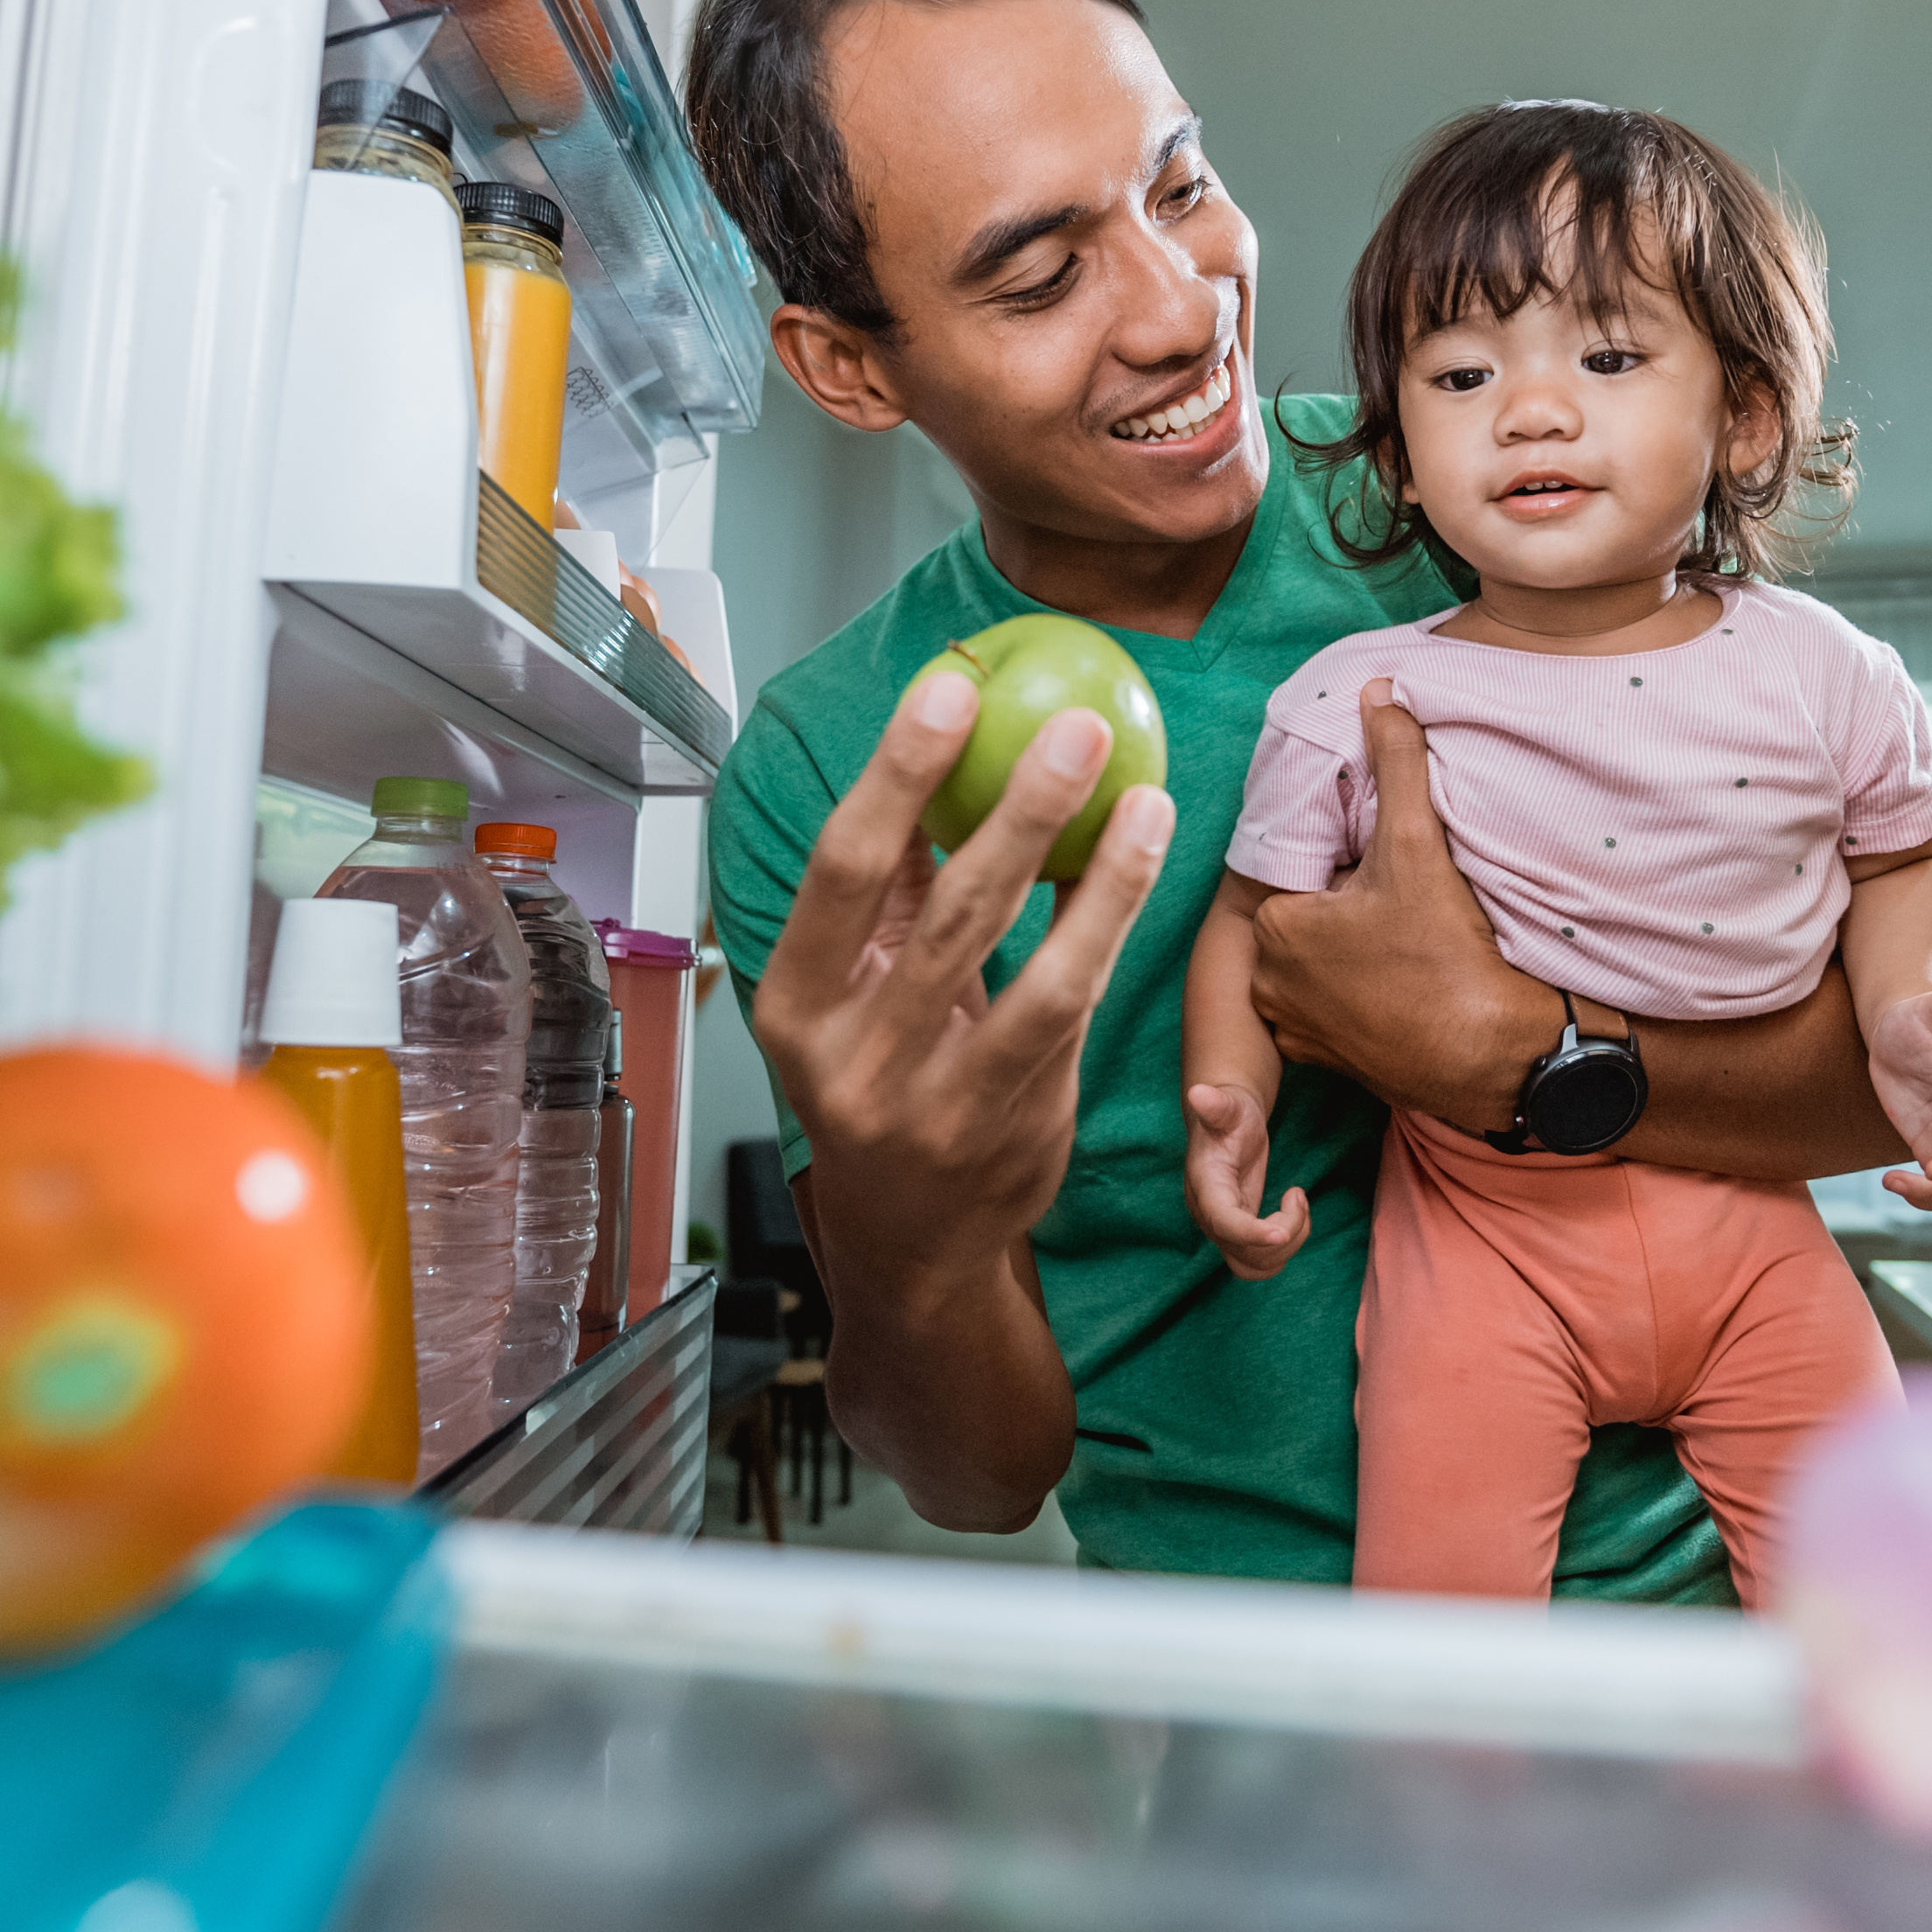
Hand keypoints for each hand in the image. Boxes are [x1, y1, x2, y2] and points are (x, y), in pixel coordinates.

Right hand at [747, 673, 1174, 1518]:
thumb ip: (890, 894)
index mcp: (793, 1004)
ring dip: (1086, 867)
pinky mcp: (1008, 1130)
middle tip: (1073, 724)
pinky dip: (1105, 927)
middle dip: (1009, 803)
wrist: (914, 1245)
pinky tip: (1138, 859)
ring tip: (1136, 788)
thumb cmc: (889, 1082)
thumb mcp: (859, 992)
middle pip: (938, 909)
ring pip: (1022, 968)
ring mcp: (930, 1104)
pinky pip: (1069, 1011)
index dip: (895, 772)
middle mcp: (849, 1059)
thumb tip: (937, 752)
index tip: (950, 686)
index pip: (841, 869)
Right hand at [1183, 1083, 1306, 1279]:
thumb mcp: (1229, 1105)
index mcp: (1205, 1186)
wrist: (1225, 1124)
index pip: (1224, 1221)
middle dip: (1283, 1232)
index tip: (1281, 1233)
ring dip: (1286, 1246)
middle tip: (1297, 1195)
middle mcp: (1209, 1216)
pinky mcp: (1237, 1237)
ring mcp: (1222, 1230)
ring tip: (1296, 1205)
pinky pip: (1259, 1264)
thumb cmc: (1229, 1113)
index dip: (1251, 1233)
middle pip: (1244, 1252)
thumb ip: (1216, 1105)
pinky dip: (1283, 1250)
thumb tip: (1198, 1093)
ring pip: (1253, 1266)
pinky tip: (1292, 1216)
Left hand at [1248, 681, 1549, 1132]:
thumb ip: (1395, 762)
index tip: (1385, 868)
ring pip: (1319, 961)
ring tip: (1405, 940)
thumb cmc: (1446, 955)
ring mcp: (1295, 1030)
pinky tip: (1403, 980)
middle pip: (1307, 915)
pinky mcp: (1327, 1064)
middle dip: (1347, 903)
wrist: (1492, 1059)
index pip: (1301, 869)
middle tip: (1400, 903)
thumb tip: (1378, 692)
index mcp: (1272, 926)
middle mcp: (1266, 983)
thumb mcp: (1417, 844)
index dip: (1347, 862)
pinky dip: (1360, 991)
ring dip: (1352, 946)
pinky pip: (1334, 1006)